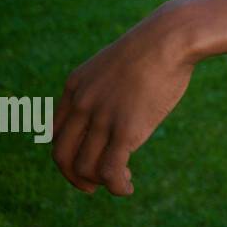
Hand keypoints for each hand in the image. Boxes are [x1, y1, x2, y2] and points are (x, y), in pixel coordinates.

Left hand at [52, 4, 197, 195]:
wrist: (170, 38)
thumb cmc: (155, 47)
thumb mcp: (118, 63)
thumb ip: (109, 85)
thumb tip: (121, 102)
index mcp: (75, 87)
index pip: (56, 133)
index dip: (66, 154)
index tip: (83, 162)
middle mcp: (81, 104)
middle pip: (63, 155)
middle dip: (74, 177)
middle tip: (91, 186)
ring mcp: (102, 118)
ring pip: (85, 167)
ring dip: (98, 183)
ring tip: (120, 183)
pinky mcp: (126, 130)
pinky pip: (110, 171)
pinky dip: (116, 187)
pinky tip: (127, 189)